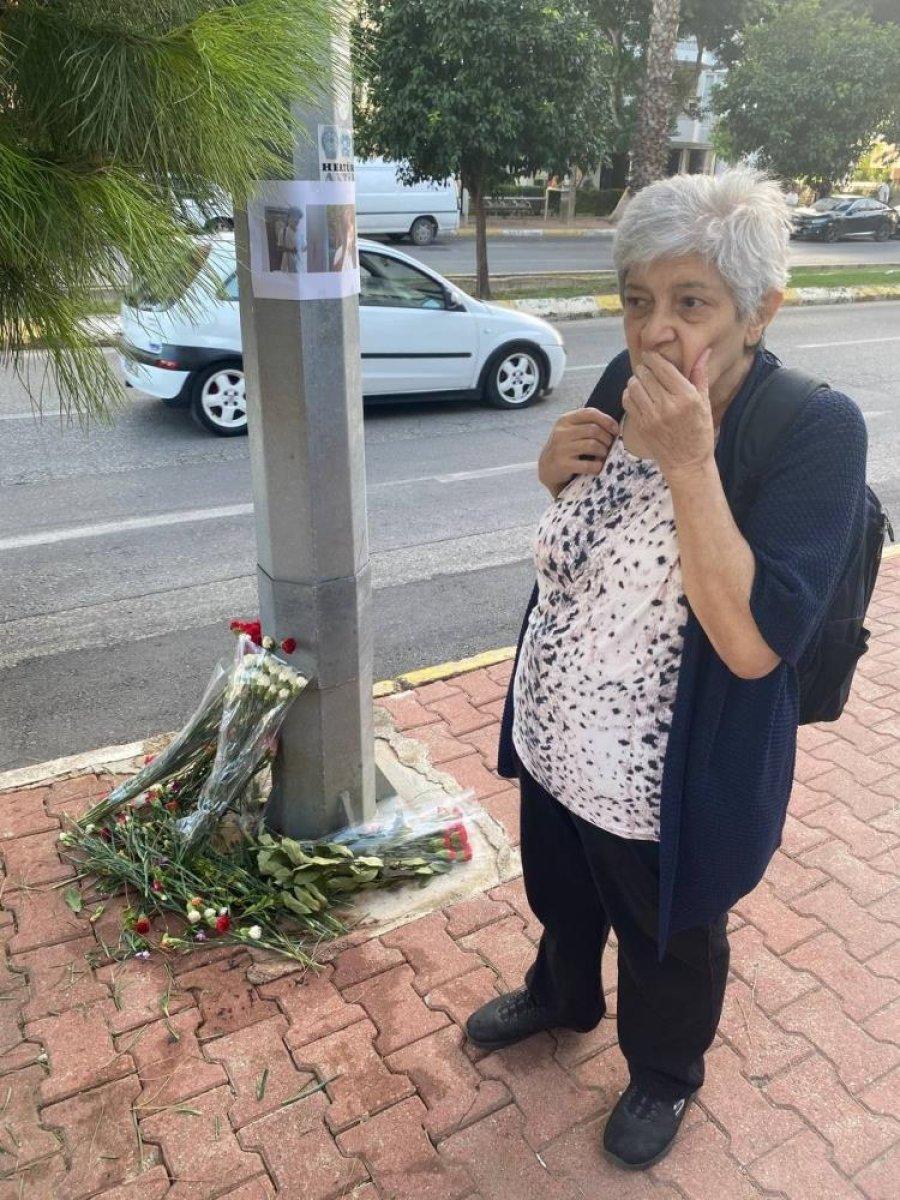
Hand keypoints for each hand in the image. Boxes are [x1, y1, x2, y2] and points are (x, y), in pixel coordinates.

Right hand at [538, 408, 619, 497]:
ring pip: (593, 445)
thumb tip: (614, 425)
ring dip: (603, 452)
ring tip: (603, 455)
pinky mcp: (563, 465)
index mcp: (565, 420)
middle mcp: (561, 432)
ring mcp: (561, 449)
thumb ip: (587, 424)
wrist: (547, 468)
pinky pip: (588, 465)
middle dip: (607, 439)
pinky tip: (597, 467)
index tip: (615, 430)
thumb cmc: (566, 447)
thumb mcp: (571, 431)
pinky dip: (597, 466)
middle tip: (609, 446)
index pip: (589, 413)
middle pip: (594, 430)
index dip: (607, 420)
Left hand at [622, 349, 714, 478]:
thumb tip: (704, 351)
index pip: (662, 368)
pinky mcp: (641, 426)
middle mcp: (668, 405)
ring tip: (641, 381)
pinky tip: (637, 395)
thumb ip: (700, 376)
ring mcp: (652, 417)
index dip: (652, 357)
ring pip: (634, 386)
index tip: (650, 355)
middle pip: (645, 375)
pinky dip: (629, 394)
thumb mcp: (705, 403)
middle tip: (646, 368)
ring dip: (635, 380)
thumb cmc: (699, 432)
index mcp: (686, 397)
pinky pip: (628, 401)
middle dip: (644, 368)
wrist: (687, 462)